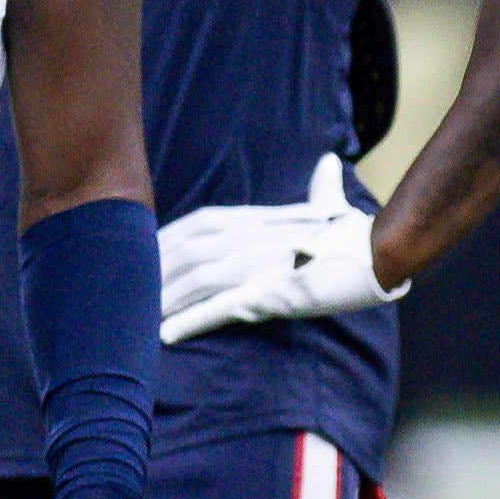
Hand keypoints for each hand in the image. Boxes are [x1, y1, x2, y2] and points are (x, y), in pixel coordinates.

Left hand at [157, 157, 395, 342]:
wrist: (378, 252)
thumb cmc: (354, 234)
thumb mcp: (329, 206)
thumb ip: (320, 188)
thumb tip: (330, 162)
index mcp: (254, 221)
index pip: (193, 229)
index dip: (161, 245)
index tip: (137, 260)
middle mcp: (247, 238)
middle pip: (183, 254)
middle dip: (150, 275)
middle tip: (121, 296)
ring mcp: (255, 265)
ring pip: (193, 281)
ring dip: (161, 301)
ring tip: (135, 322)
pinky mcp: (267, 293)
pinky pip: (218, 308)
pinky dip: (189, 321)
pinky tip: (165, 336)